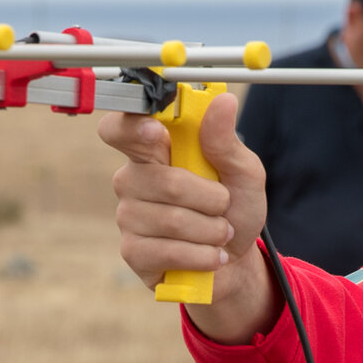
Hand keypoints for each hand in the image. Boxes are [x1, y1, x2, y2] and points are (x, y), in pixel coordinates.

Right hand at [99, 93, 265, 288]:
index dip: (130, 128)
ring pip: (173, 221)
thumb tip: (223, 101)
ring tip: (219, 233)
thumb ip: (227, 141)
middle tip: (223, 207)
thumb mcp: (243, 172)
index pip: (119, 129)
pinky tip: (209, 255)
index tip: (155, 131)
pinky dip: (202, 256)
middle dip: (212, 200)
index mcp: (153, 150)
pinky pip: (169, 252)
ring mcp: (129, 216)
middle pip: (167, 183)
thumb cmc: (233, 209)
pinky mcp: (133, 251)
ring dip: (212, 231)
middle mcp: (133, 180)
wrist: (236, 261)